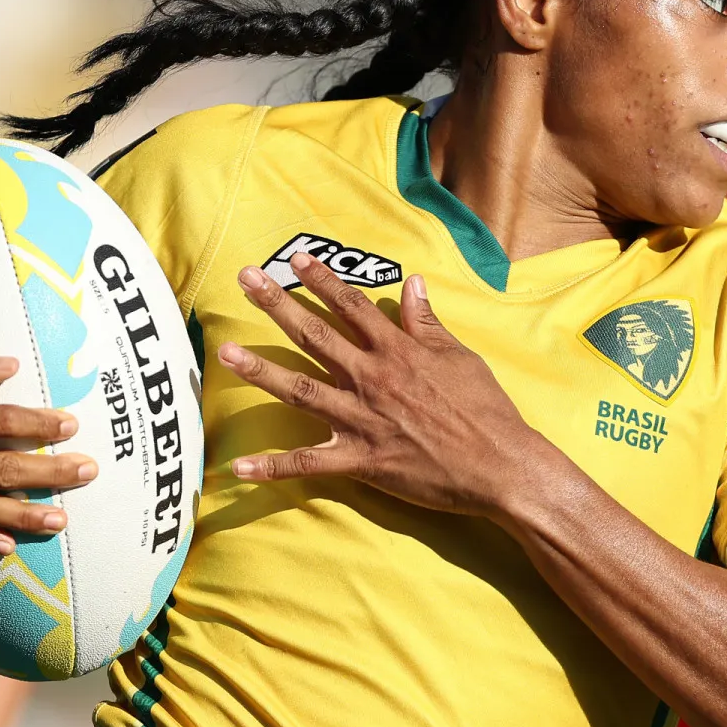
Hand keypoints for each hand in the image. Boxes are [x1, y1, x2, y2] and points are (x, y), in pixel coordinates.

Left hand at [217, 254, 549, 516]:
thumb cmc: (485, 409)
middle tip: (245, 279)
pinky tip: (239, 467)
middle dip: (276, 305)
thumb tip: (413, 284)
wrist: (500, 464)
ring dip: (261, 371)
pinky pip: (308, 465)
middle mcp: (372, 379)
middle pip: (314, 335)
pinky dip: (272, 467)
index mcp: (397, 351)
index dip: (321, 280)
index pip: (351, 306)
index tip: (294, 259)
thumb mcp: (460, 357)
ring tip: (226, 353)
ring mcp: (362, 420)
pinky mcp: (361, 460)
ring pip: (300, 390)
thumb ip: (428, 322)